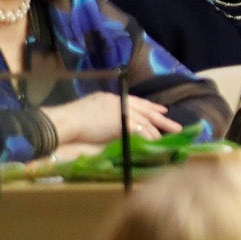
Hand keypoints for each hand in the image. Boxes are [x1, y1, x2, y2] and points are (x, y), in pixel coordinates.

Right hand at [49, 91, 173, 148]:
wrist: (64, 122)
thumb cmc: (70, 121)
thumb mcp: (90, 110)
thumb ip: (105, 113)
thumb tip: (112, 122)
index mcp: (110, 97)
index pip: (135, 101)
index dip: (150, 106)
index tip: (162, 109)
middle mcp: (118, 101)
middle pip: (145, 109)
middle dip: (162, 117)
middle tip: (176, 125)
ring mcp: (121, 110)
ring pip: (146, 120)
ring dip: (159, 129)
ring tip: (171, 135)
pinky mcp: (122, 122)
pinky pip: (142, 130)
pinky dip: (150, 136)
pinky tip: (157, 142)